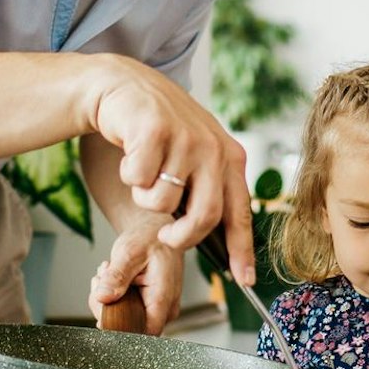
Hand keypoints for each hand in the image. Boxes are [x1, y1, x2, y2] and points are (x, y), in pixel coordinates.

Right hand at [87, 57, 254, 282]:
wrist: (124, 88)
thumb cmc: (159, 130)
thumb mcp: (195, 155)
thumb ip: (207, 189)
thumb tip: (214, 238)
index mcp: (229, 157)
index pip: (240, 212)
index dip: (242, 250)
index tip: (244, 280)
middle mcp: (213, 148)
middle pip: (204, 217)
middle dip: (181, 237)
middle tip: (166, 237)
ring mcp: (185, 138)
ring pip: (162, 203)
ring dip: (145, 197)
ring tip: (145, 171)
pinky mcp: (154, 132)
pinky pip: (138, 182)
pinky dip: (128, 176)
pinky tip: (131, 153)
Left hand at [88, 220, 187, 333]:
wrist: (156, 230)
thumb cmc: (150, 238)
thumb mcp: (130, 252)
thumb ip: (117, 276)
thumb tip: (103, 298)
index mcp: (164, 298)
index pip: (143, 332)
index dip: (118, 326)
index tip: (102, 304)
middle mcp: (165, 308)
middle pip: (130, 327)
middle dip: (107, 306)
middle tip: (102, 278)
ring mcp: (157, 308)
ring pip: (125, 320)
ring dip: (108, 299)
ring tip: (107, 272)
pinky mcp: (148, 306)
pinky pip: (125, 311)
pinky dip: (112, 297)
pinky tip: (111, 278)